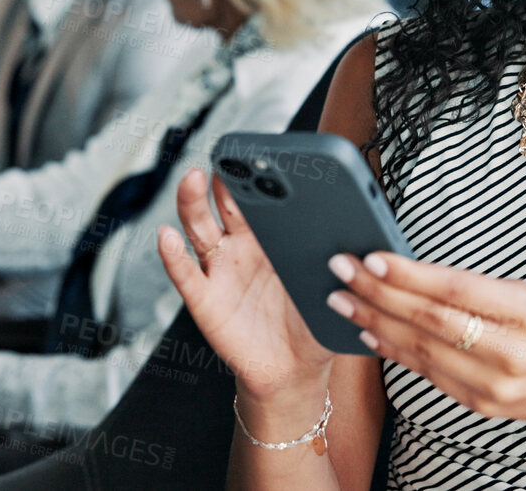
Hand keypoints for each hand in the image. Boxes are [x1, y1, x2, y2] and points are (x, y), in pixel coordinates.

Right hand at [156, 168, 335, 400]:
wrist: (294, 372)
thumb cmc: (313, 324)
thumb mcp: (334, 290)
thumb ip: (342, 266)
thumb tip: (359, 246)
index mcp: (273, 238)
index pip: (262, 199)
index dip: (259, 177)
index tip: (261, 154)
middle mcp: (241, 247)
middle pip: (226, 204)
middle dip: (227, 178)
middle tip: (230, 157)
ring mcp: (220, 271)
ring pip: (200, 228)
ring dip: (192, 202)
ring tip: (191, 179)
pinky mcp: (205, 300)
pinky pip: (186, 275)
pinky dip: (172, 256)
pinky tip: (166, 237)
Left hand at [327, 251, 525, 477]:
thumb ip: (484, 289)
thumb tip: (420, 272)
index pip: (458, 291)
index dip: (411, 274)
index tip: (374, 256)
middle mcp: (510, 354)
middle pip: (430, 320)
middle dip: (378, 292)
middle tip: (342, 269)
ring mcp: (493, 385)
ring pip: (420, 349)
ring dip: (374, 320)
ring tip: (341, 298)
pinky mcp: (479, 404)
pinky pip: (427, 373)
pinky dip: (394, 350)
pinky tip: (369, 330)